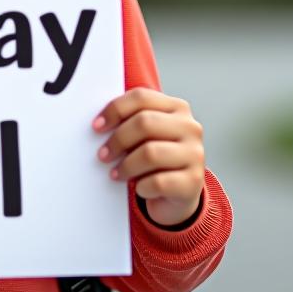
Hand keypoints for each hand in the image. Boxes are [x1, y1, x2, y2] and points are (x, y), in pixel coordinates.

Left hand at [93, 87, 204, 227]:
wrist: (178, 194)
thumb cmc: (155, 157)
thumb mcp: (146, 135)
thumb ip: (130, 121)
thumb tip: (99, 124)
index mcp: (177, 107)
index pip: (141, 97)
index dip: (115, 110)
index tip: (96, 126)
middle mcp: (190, 127)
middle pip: (144, 123)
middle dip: (118, 139)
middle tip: (103, 154)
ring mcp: (195, 154)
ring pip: (150, 153)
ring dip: (126, 166)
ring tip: (116, 173)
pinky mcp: (194, 181)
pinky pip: (158, 181)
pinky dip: (142, 186)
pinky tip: (139, 188)